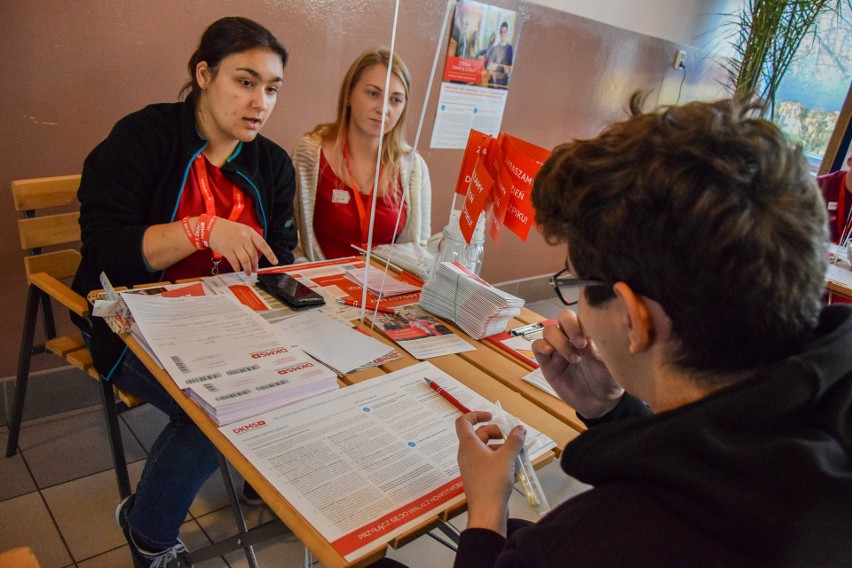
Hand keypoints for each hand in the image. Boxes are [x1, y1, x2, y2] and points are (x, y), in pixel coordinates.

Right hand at [208, 218, 277, 274]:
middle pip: (253, 255)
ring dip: (248, 268)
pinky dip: (237, 267)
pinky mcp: (227, 250)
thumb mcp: (242, 230)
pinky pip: (235, 262)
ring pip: (245, 260)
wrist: (210, 227)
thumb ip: (250, 240)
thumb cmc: (227, 229)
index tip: (275, 262)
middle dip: (255, 264)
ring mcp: (235, 244)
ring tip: (248, 272)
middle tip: (255, 270)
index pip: (263, 245)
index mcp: (250, 232)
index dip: (270, 254)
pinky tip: (238, 269)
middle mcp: (244, 238)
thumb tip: (255, 255)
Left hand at [456, 410, 524, 535]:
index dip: (476, 414)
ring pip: (484, 449)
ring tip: (516, 453)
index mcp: (468, 445)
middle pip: (479, 434)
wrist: (487, 511)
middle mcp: (466, 454)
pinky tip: (512, 467)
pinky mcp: (477, 477)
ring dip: (500, 447)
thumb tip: (519, 428)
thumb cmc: (493, 481)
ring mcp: (470, 466)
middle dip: (496, 433)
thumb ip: (514, 440)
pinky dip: (498, 459)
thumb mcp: (507, 457)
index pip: (463, 421)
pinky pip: (486, 461)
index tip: (492, 416)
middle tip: (511, 438)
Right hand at [532, 309, 623, 417]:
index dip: (582, 323)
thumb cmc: (608, 380)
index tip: (589, 338)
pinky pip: (537, 346)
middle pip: (563, 317)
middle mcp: (572, 337)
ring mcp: (558, 349)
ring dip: (559, 341)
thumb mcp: (608, 365)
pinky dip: (541, 346)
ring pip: (549, 330)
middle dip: (569, 327)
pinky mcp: (547, 363)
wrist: (599, 403)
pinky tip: (550, 353)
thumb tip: (585, 338)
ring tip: (573, 359)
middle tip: (580, 345)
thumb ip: (597, 350)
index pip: (581, 316)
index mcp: (589, 333)